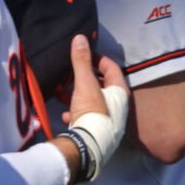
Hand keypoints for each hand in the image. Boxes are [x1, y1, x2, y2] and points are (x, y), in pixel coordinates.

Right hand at [59, 35, 128, 182]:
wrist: (87, 146)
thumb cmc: (91, 111)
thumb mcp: (84, 83)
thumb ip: (82, 61)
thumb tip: (80, 37)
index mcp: (120, 92)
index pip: (112, 67)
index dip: (98, 58)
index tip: (84, 55)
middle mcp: (118, 106)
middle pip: (102, 85)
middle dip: (86, 77)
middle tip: (72, 72)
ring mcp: (109, 120)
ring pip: (93, 101)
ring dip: (79, 95)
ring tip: (64, 91)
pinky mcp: (98, 132)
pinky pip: (87, 117)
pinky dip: (77, 112)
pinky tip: (66, 113)